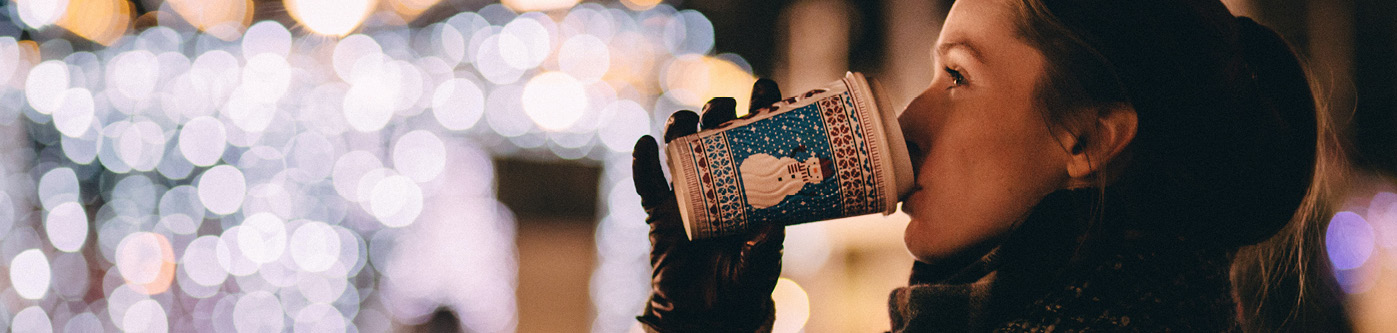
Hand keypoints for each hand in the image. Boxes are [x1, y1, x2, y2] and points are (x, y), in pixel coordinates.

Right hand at [633, 79, 786, 331]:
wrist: (708, 314)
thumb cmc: (742, 285)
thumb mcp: (761, 266)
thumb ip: (765, 247)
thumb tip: (771, 222)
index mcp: (750, 187)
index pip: (756, 140)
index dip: (760, 110)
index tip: (765, 88)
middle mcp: (718, 183)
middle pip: (715, 134)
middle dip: (718, 112)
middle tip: (724, 108)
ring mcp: (686, 195)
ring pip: (679, 149)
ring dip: (680, 128)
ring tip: (684, 120)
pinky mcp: (659, 213)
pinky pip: (647, 183)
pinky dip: (643, 163)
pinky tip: (644, 145)